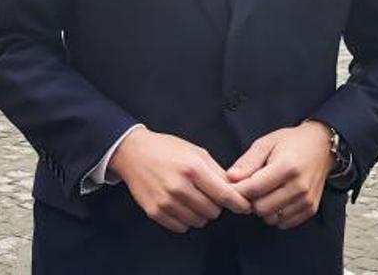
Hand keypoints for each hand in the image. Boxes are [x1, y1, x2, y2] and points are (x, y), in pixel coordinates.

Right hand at [108, 127, 250, 232]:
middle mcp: (179, 187)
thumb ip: (216, 171)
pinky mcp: (155, 211)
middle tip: (207, 194)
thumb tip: (235, 190)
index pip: (225, 195)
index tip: (245, 207)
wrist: (133, 153)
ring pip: (199, 221)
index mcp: (192, 169)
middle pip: (213, 211)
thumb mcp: (195, 151)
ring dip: (201, 213)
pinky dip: (185, 219)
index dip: (239, 204)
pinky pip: (181, 227)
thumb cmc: (166, 149)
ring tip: (192, 198)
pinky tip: (180, 205)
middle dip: (216, 205)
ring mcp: (166, 201)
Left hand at [227, 121, 332, 228]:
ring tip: (264, 192)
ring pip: (271, 218)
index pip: (253, 189)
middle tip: (250, 187)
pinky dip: (276, 214)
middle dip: (250, 200)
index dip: (237, 190)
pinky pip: (284, 223)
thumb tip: (230, 179)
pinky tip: (276, 199)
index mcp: (286, 167)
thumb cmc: (290, 142)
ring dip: (263, 208)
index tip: (232, 185)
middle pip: (261, 208)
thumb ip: (247, 162)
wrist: (320, 146)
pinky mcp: (311, 209)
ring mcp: (307, 200)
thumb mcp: (265, 143)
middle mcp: (299, 187)